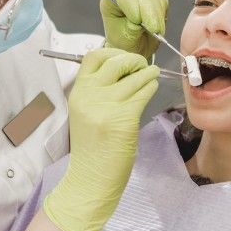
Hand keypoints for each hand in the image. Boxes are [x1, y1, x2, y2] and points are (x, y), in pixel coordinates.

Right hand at [43, 47, 159, 230]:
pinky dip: (151, 87)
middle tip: (143, 66)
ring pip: (135, 76)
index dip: (113, 52)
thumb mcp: (86, 113)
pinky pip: (143, 92)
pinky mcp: (124, 118)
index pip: (93, 57)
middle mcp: (89, 95)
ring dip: (148, 73)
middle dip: (134, 60)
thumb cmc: (92, 148)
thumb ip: (98, 91)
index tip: (125, 58)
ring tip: (152, 75)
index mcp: (78, 92)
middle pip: (116, 61)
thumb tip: (123, 68)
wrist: (91, 179)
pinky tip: (152, 88)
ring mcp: (106, 106)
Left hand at [100, 0, 168, 57]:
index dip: (130, 3)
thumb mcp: (123, 41)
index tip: (137, 20)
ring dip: (156, 17)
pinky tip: (157, 28)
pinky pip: (162, 3)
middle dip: (148, 12)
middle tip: (154, 30)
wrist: (134, 45)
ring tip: (155, 33)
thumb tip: (138, 24)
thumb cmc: (123, 41)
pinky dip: (161, 17)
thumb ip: (130, 31)